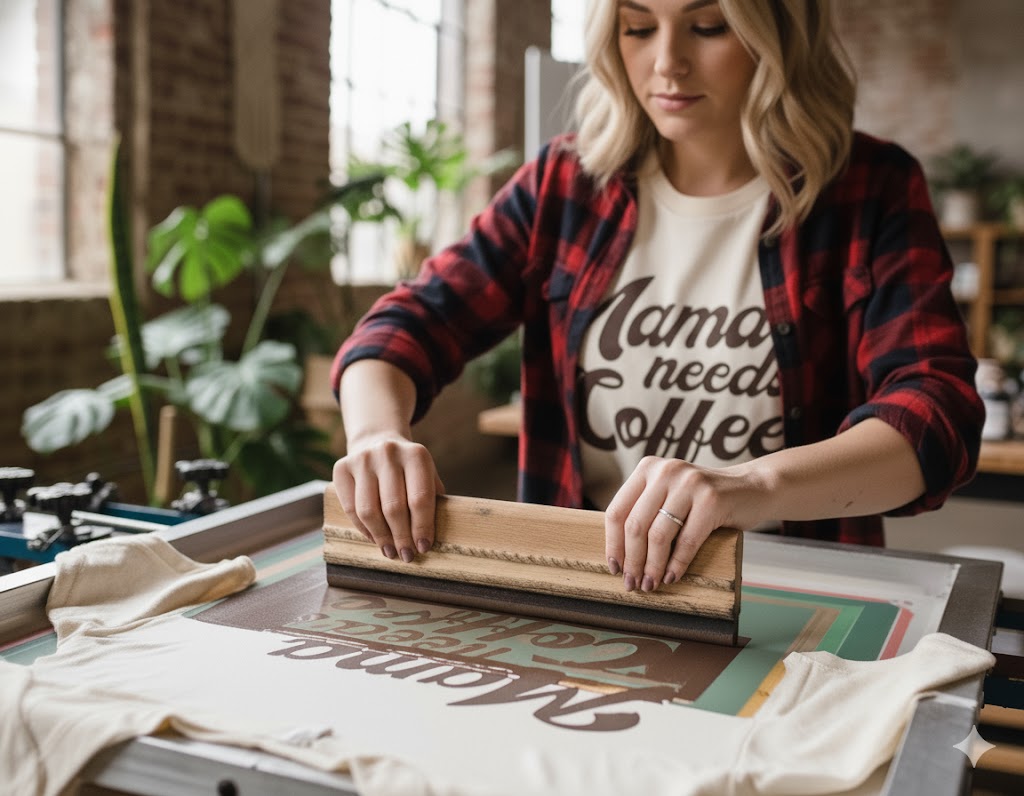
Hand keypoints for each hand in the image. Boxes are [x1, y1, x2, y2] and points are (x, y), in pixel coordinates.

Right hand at [332, 433, 444, 562]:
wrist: (378, 441)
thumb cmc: (409, 470)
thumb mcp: (427, 477)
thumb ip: (432, 502)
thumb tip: (428, 541)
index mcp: (416, 454)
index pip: (420, 498)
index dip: (422, 527)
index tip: (424, 547)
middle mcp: (388, 452)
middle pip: (393, 507)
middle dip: (401, 537)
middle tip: (406, 555)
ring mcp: (362, 459)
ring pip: (369, 511)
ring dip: (381, 537)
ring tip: (390, 551)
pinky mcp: (341, 468)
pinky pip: (350, 508)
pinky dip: (363, 528)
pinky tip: (374, 538)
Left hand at [604, 456, 764, 592]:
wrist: (752, 488)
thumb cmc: (704, 500)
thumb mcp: (669, 494)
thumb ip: (645, 510)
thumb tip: (618, 555)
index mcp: (647, 468)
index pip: (617, 510)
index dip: (613, 544)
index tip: (614, 567)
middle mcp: (665, 471)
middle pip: (635, 525)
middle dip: (632, 560)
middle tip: (632, 583)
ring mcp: (689, 483)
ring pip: (658, 535)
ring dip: (652, 567)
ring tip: (650, 584)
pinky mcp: (712, 500)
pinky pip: (687, 541)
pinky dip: (677, 564)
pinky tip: (672, 577)